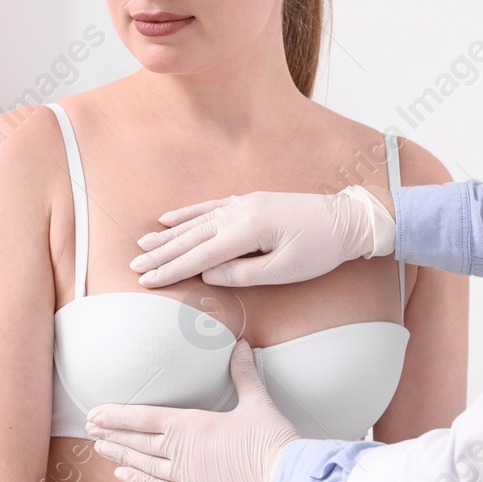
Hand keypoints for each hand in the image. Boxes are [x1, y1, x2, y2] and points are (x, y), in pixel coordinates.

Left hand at [85, 339, 301, 481]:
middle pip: (137, 441)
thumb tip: (241, 346)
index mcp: (192, 425)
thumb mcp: (257, 402)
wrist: (284, 481)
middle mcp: (181, 452)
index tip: (95, 412)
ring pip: (143, 465)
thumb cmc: (272, 441)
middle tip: (89, 427)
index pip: (144, 417)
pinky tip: (124, 476)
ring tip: (100, 448)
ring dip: (120, 455)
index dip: (117, 415)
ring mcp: (185, 478)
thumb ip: (243, 374)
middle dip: (111, 433)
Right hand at [130, 186, 394, 287]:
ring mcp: (244, 202)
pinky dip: (188, 213)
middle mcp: (240, 211)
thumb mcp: (285, 270)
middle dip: (162, 253)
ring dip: (168, 233)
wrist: (347, 220)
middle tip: (134, 266)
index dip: (171, 269)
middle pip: (192, 236)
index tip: (146, 280)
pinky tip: (170, 218)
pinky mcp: (250, 201)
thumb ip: (243, 273)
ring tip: (143, 243)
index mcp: (248, 229)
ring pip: (197, 220)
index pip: (200, 254)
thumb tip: (209, 274)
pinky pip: (210, 207)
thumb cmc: (320, 249)